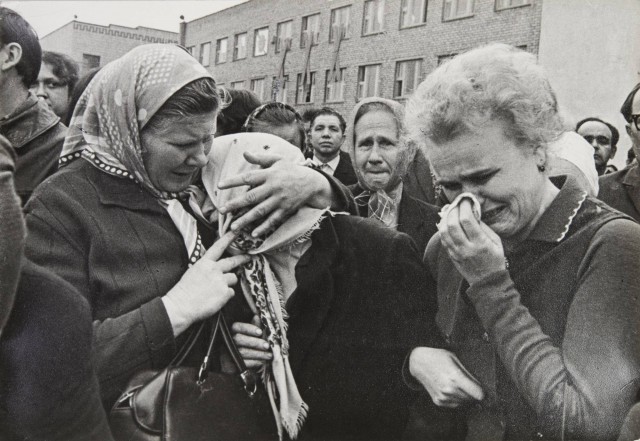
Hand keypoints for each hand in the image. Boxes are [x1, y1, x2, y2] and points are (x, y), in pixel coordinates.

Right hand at [162, 231, 249, 336]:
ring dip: (228, 283)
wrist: (181, 306)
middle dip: (243, 258)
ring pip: (233, 278)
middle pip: (233, 262)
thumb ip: (207, 268)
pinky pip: (231, 292)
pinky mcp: (225, 292)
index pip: (218, 246)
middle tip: (250, 257)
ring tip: (216, 291)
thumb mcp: (193, 272)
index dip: (229, 237)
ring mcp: (221, 280)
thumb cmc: (184, 291)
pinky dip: (225, 296)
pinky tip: (215, 299)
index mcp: (204, 263)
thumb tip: (218, 269)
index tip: (237, 231)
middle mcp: (214, 269)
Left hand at [217, 151, 333, 236]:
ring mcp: (279, 200)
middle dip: (235, 204)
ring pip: (260, 211)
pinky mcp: (285, 210)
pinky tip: (254, 234)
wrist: (312, 182)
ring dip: (246, 219)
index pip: (248, 178)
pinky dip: (264, 227)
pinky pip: (273, 220)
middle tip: (221, 210)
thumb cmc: (291, 169)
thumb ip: (260, 158)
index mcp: (269, 174)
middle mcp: (273, 188)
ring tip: (233, 226)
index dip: (233, 181)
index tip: (219, 186)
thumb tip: (244, 153)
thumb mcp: (277, 160)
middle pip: (251, 197)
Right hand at [231, 315, 271, 368]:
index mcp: (232, 330)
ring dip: (258, 354)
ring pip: (242, 352)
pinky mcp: (229, 365)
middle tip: (267, 345)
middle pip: (239, 339)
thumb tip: (257, 316)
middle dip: (255, 342)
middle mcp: (227, 340)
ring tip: (269, 355)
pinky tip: (262, 362)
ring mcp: (227, 353)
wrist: (235, 364)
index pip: (238, 327)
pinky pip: (243, 363)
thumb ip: (253, 326)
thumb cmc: (245, 345)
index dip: (249, 329)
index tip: (260, 332)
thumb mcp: (249, 334)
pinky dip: (254, 362)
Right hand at [409, 347, 483, 407]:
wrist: (418, 363)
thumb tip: (481, 386)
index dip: (483, 391)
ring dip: (466, 397)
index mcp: (455, 377)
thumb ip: (468, 374)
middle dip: (474, 393)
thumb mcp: (455, 359)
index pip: (479, 394)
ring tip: (459, 385)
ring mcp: (443, 397)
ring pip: (465, 403)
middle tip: (469, 383)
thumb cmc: (437, 357)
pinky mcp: (439, 402)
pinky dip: (457, 399)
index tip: (482, 388)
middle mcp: (449, 390)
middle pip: (472, 399)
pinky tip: (452, 389)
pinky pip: (455, 405)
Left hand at [438, 198, 505, 284]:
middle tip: (457, 203)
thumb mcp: (496, 242)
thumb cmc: (495, 259)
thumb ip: (484, 227)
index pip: (466, 220)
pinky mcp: (451, 255)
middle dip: (453, 209)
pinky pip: (443, 239)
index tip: (466, 200)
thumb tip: (472, 212)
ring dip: (445, 217)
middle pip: (452, 224)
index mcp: (480, 243)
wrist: (487, 282)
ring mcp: (456, 252)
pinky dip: (443, 227)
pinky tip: (447, 221)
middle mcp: (466, 248)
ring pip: (444, 231)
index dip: (464, 207)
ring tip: (451, 210)